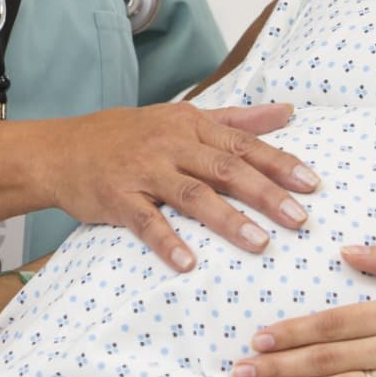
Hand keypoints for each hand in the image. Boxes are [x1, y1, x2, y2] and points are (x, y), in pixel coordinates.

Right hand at [51, 100, 319, 271]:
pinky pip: (145, 222)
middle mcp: (170, 145)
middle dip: (266, 193)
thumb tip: (287, 112)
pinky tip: (188, 264)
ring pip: (192, 195)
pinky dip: (168, 242)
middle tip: (300, 219)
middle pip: (226, 169)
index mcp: (191, 125)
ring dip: (227, 220)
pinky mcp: (117, 199)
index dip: (279, 163)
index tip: (312, 184)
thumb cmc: (130, 135)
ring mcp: (143, 172)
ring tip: (259, 244)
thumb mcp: (182, 117)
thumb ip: (236, 120)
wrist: (63, 150)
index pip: (243, 144)